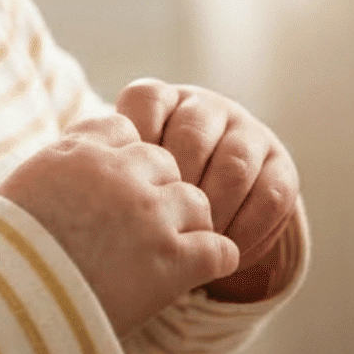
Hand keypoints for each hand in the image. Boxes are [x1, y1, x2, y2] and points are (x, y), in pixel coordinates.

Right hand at [0, 114, 240, 337]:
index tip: (118, 185)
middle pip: (163, 163)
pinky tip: (201, 270)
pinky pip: (218, 249)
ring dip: (188, 225)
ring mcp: (149, 215)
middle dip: (158, 191)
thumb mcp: (22, 188)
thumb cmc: (3, 252)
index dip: (126, 159)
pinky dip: (214, 260)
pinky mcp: (172, 260)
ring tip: (171, 251)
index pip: (124, 130)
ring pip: (196, 202)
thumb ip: (57, 167)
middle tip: (145, 225)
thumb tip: (72, 167)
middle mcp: (119, 174)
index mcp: (79, 152)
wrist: (7, 301)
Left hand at [114, 79, 301, 303]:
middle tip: (158, 224)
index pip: (145, 100)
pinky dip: (248, 229)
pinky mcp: (281, 166)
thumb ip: (104, 172)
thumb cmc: (144, 190)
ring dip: (214, 209)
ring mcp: (246, 132)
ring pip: (235, 163)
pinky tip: (226, 253)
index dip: (135, 143)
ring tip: (192, 243)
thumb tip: (73, 193)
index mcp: (160, 99)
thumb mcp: (122, 173)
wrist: (206, 202)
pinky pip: (271, 195)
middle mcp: (205, 107)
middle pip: (192, 133)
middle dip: (176, 184)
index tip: (124, 187)